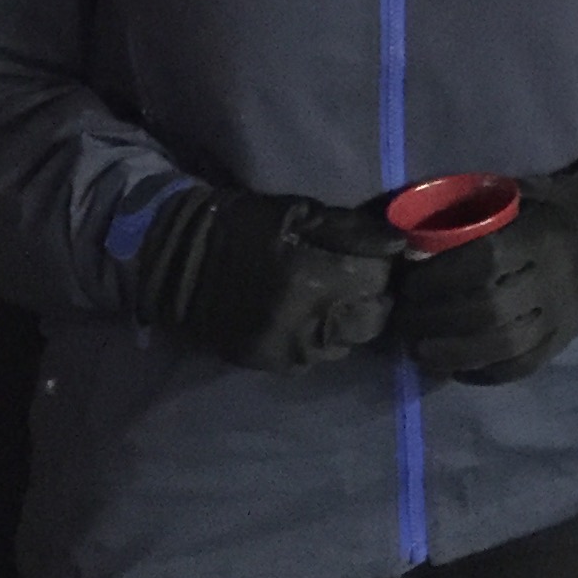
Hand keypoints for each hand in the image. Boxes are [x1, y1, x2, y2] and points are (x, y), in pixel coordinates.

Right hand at [132, 189, 399, 371]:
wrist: (176, 264)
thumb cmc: (243, 227)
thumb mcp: (299, 214)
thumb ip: (352, 231)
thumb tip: (400, 245)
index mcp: (313, 277)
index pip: (378, 281)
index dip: (381, 267)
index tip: (373, 258)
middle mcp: (305, 321)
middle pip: (371, 321)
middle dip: (372, 300)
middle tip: (358, 282)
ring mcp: (286, 348)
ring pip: (346, 345)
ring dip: (347, 323)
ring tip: (331, 301)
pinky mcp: (269, 364)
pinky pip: (313, 359)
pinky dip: (319, 340)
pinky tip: (307, 318)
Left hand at [394, 157, 577, 383]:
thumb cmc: (551, 209)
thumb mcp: (520, 193)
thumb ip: (475, 210)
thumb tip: (414, 233)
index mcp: (544, 237)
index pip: (486, 262)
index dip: (440, 276)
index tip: (408, 280)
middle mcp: (555, 280)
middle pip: (490, 309)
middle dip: (436, 318)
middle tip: (402, 318)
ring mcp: (561, 316)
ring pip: (504, 346)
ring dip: (451, 352)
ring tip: (416, 348)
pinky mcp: (561, 342)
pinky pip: (519, 367)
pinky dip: (480, 373)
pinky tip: (451, 365)